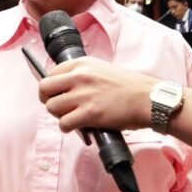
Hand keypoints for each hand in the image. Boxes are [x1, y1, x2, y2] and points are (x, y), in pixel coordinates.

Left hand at [39, 57, 157, 132]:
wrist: (148, 98)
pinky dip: (67, 127)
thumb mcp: (102, 69)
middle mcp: (79, 76)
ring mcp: (83, 95)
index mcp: (82, 64)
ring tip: (71, 117)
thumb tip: (65, 86)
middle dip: (48, 100)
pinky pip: (64, 123)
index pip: (50, 73)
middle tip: (59, 107)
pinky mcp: (89, 114)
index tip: (59, 94)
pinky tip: (77, 126)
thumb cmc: (129, 86)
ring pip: (51, 107)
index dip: (52, 87)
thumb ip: (82, 75)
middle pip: (44, 89)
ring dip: (59, 115)